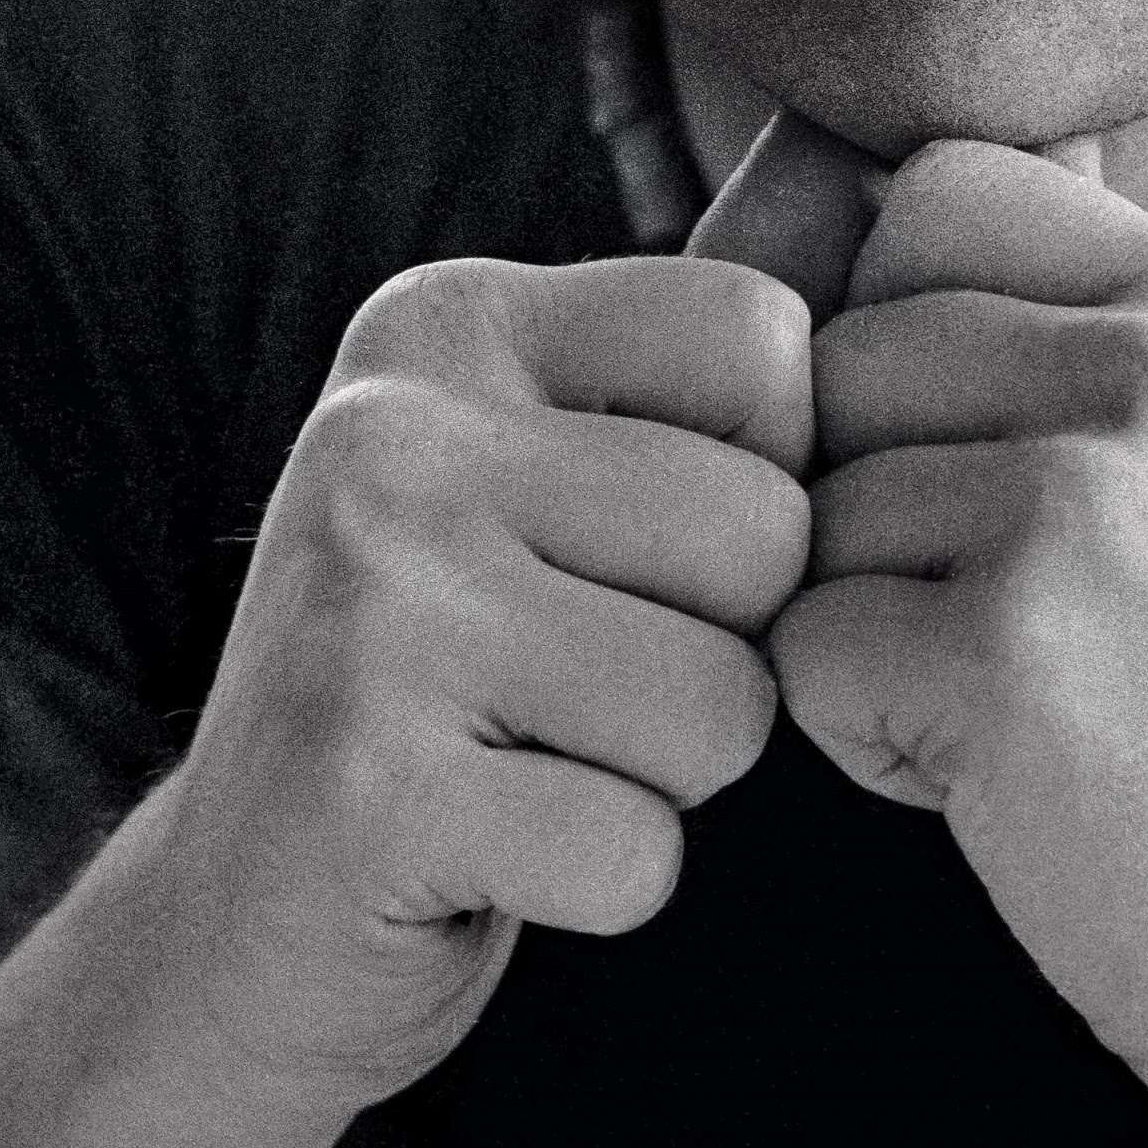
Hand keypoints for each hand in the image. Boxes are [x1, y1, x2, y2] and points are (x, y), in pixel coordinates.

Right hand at [149, 241, 812, 1124]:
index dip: (768, 470)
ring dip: (671, 773)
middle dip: (729, 644)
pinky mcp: (369, 790)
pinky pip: (642, 852)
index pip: (759, 336)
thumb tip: (905, 232)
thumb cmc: (465, 672)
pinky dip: (602, 883)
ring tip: (539, 757)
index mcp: (448, 325)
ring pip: (728, 703)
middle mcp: (393, 435)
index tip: (651, 541)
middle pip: (767, 534)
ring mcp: (370, 608)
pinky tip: (494, 855)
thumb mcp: (538, 465)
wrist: (241, 915)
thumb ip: (688, 380)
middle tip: (583, 681)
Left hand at [769, 138, 1147, 1134]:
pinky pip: (802, 639)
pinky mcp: (1004, 647)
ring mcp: (1084, 500)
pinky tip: (991, 779)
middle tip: (1009, 614)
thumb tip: (888, 197)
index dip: (902, 316)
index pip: (940, 191)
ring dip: (866, 620)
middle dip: (871, 490)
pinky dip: (858, 732)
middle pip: (848, 347)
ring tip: (1017, 699)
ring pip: (813, 502)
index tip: (980, 451)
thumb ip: (1096, 322)